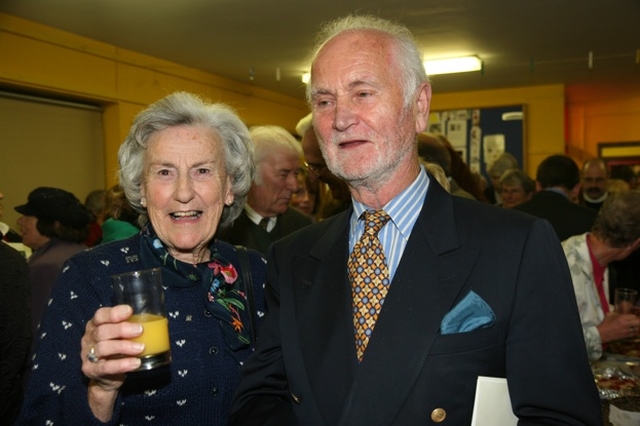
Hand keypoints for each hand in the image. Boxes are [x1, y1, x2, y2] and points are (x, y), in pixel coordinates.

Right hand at [80, 305, 144, 420]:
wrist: (106, 378)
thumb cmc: (117, 351)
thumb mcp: (121, 337)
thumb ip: (131, 327)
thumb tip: (160, 321)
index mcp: (95, 326)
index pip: (100, 315)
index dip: (114, 313)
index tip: (130, 311)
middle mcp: (89, 339)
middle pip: (102, 331)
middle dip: (122, 329)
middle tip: (140, 330)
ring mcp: (88, 355)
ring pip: (103, 348)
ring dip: (123, 347)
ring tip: (141, 348)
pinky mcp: (91, 370)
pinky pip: (105, 367)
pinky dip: (121, 364)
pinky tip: (135, 363)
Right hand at [597, 312, 639, 343]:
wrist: (603, 333)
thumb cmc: (605, 323)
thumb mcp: (609, 315)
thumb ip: (616, 313)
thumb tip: (620, 312)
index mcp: (622, 318)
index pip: (633, 316)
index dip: (633, 316)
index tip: (631, 316)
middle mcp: (626, 324)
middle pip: (638, 322)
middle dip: (637, 321)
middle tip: (635, 321)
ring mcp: (627, 331)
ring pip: (637, 328)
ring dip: (636, 326)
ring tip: (633, 325)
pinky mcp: (626, 336)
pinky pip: (634, 334)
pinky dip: (634, 331)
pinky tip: (632, 330)